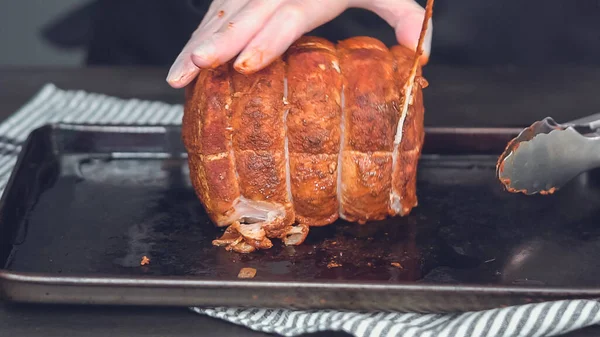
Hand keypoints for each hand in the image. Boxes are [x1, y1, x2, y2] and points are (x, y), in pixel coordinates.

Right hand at [166, 0, 431, 88]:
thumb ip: (405, 18)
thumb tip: (420, 59)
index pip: (290, 13)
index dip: (268, 38)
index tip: (246, 63)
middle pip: (246, 11)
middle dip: (220, 41)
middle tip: (198, 67)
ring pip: (222, 12)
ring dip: (199, 43)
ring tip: (178, 76)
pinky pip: (216, 10)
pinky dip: (199, 36)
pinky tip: (185, 60)